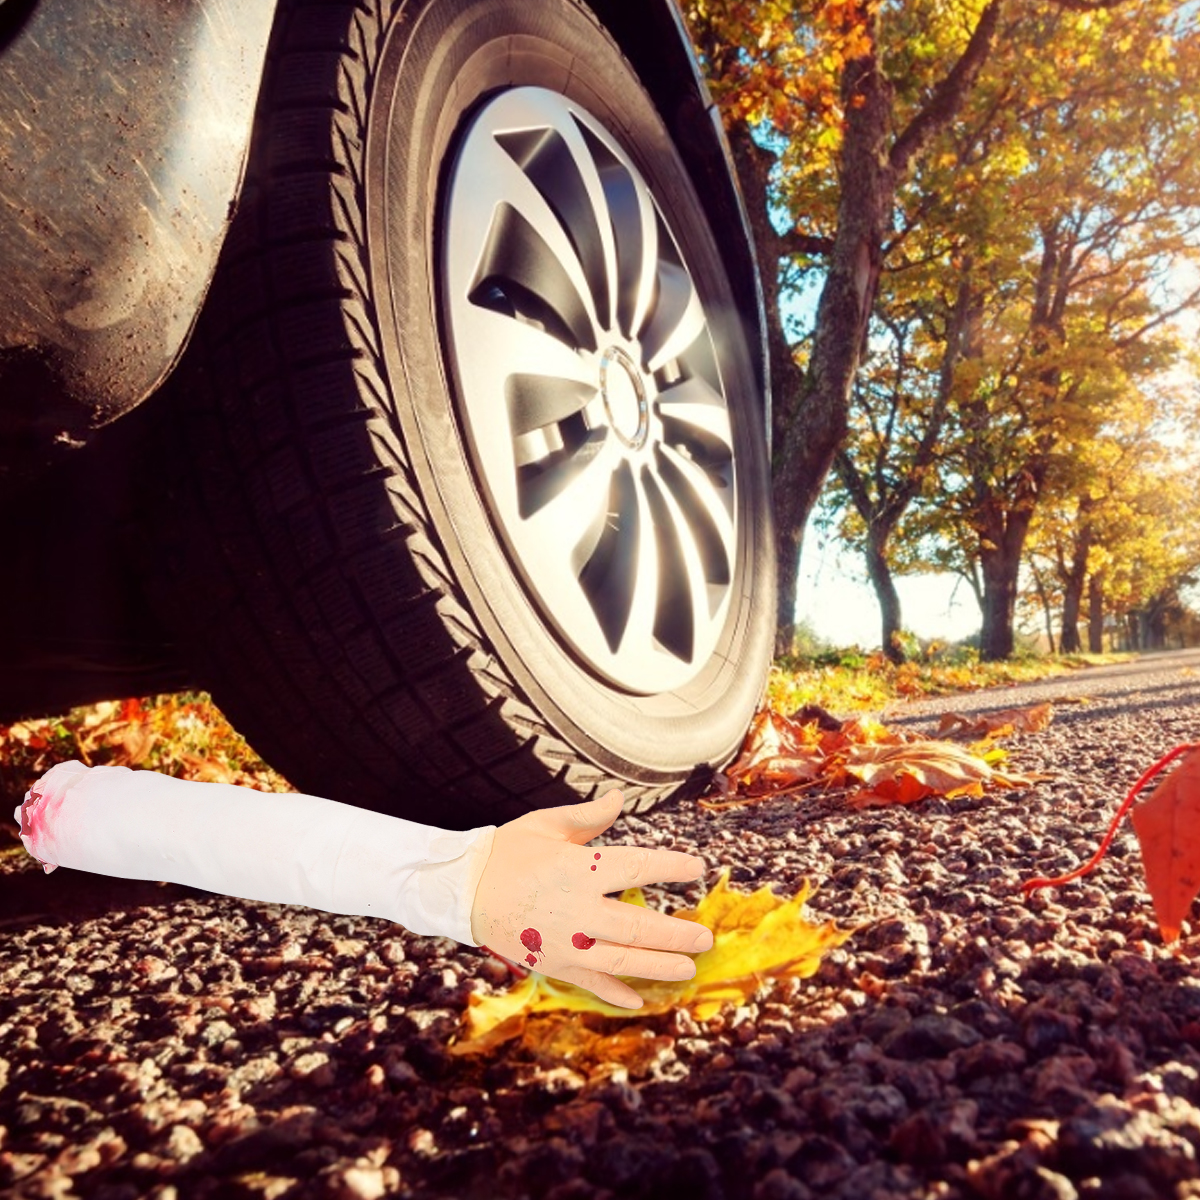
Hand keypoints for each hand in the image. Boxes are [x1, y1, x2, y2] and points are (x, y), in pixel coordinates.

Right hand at [470, 789, 712, 1007]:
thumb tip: (620, 798)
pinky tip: (638, 1001)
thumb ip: (588, 817)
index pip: (640, 866)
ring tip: (689, 968)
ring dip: (661, 966)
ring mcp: (567, 942)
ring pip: (624, 961)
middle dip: (678, 934)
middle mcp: (578, 909)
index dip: (672, 867)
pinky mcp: (554, 963)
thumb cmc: (508, 851)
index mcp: (580, 868)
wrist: (463, 890)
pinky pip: (591, 983)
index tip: (696, 869)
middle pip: (640, 927)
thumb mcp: (546, 824)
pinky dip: (616, 994)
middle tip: (706, 937)